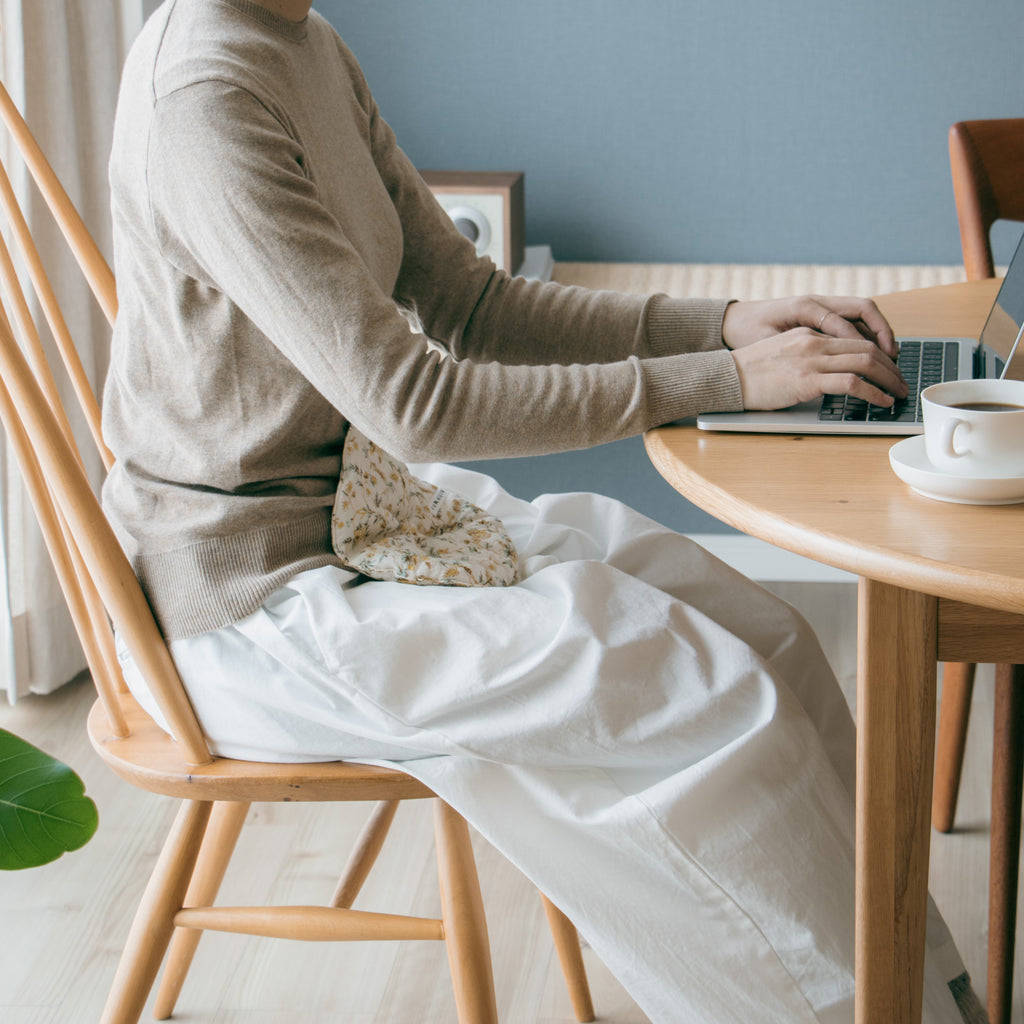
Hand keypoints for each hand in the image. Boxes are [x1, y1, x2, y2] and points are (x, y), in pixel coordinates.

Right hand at [721, 295, 905, 409]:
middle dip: (891, 367)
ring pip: (866, 362)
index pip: (855, 338)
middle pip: (867, 348)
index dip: (879, 354)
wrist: (726, 378)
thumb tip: (826, 375)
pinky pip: (852, 383)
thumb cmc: (748, 374)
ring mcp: (812, 359)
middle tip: (901, 382)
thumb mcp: (780, 355)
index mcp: (808, 333)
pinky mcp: (808, 380)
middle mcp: (814, 341)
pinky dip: (873, 393)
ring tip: (898, 393)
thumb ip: (804, 358)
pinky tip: (881, 402)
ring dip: (889, 380)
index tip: (889, 369)